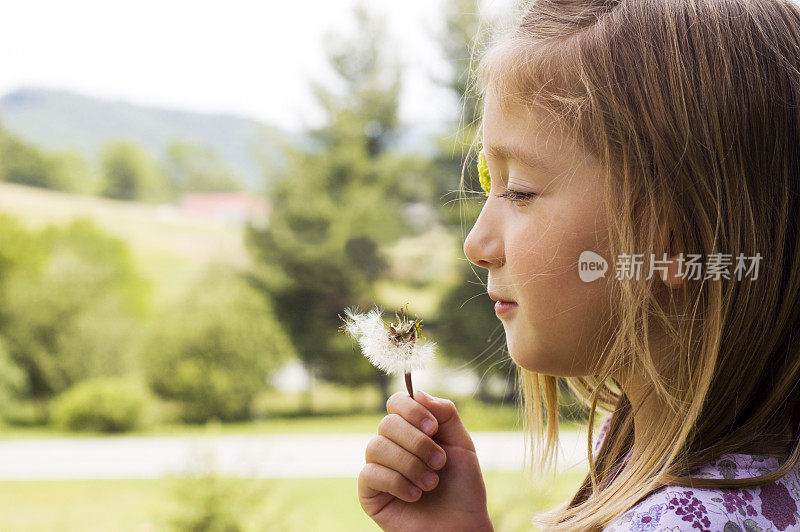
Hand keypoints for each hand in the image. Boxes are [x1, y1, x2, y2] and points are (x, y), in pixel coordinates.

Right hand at [358, 390, 493, 531]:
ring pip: (376, 447)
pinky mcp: (369, 493)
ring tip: (431, 483)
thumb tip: (417, 393)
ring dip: (410, 464)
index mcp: (411, 430)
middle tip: (440, 462)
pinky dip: (397, 482)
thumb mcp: (462, 443)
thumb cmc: (462, 488)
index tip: (433, 428)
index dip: (412, 410)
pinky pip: (370, 474)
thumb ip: (445, 413)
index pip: (396, 403)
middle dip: (418, 443)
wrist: (462, 526)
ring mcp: (378, 468)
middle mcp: (391, 446)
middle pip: (387, 424)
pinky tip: (415, 496)